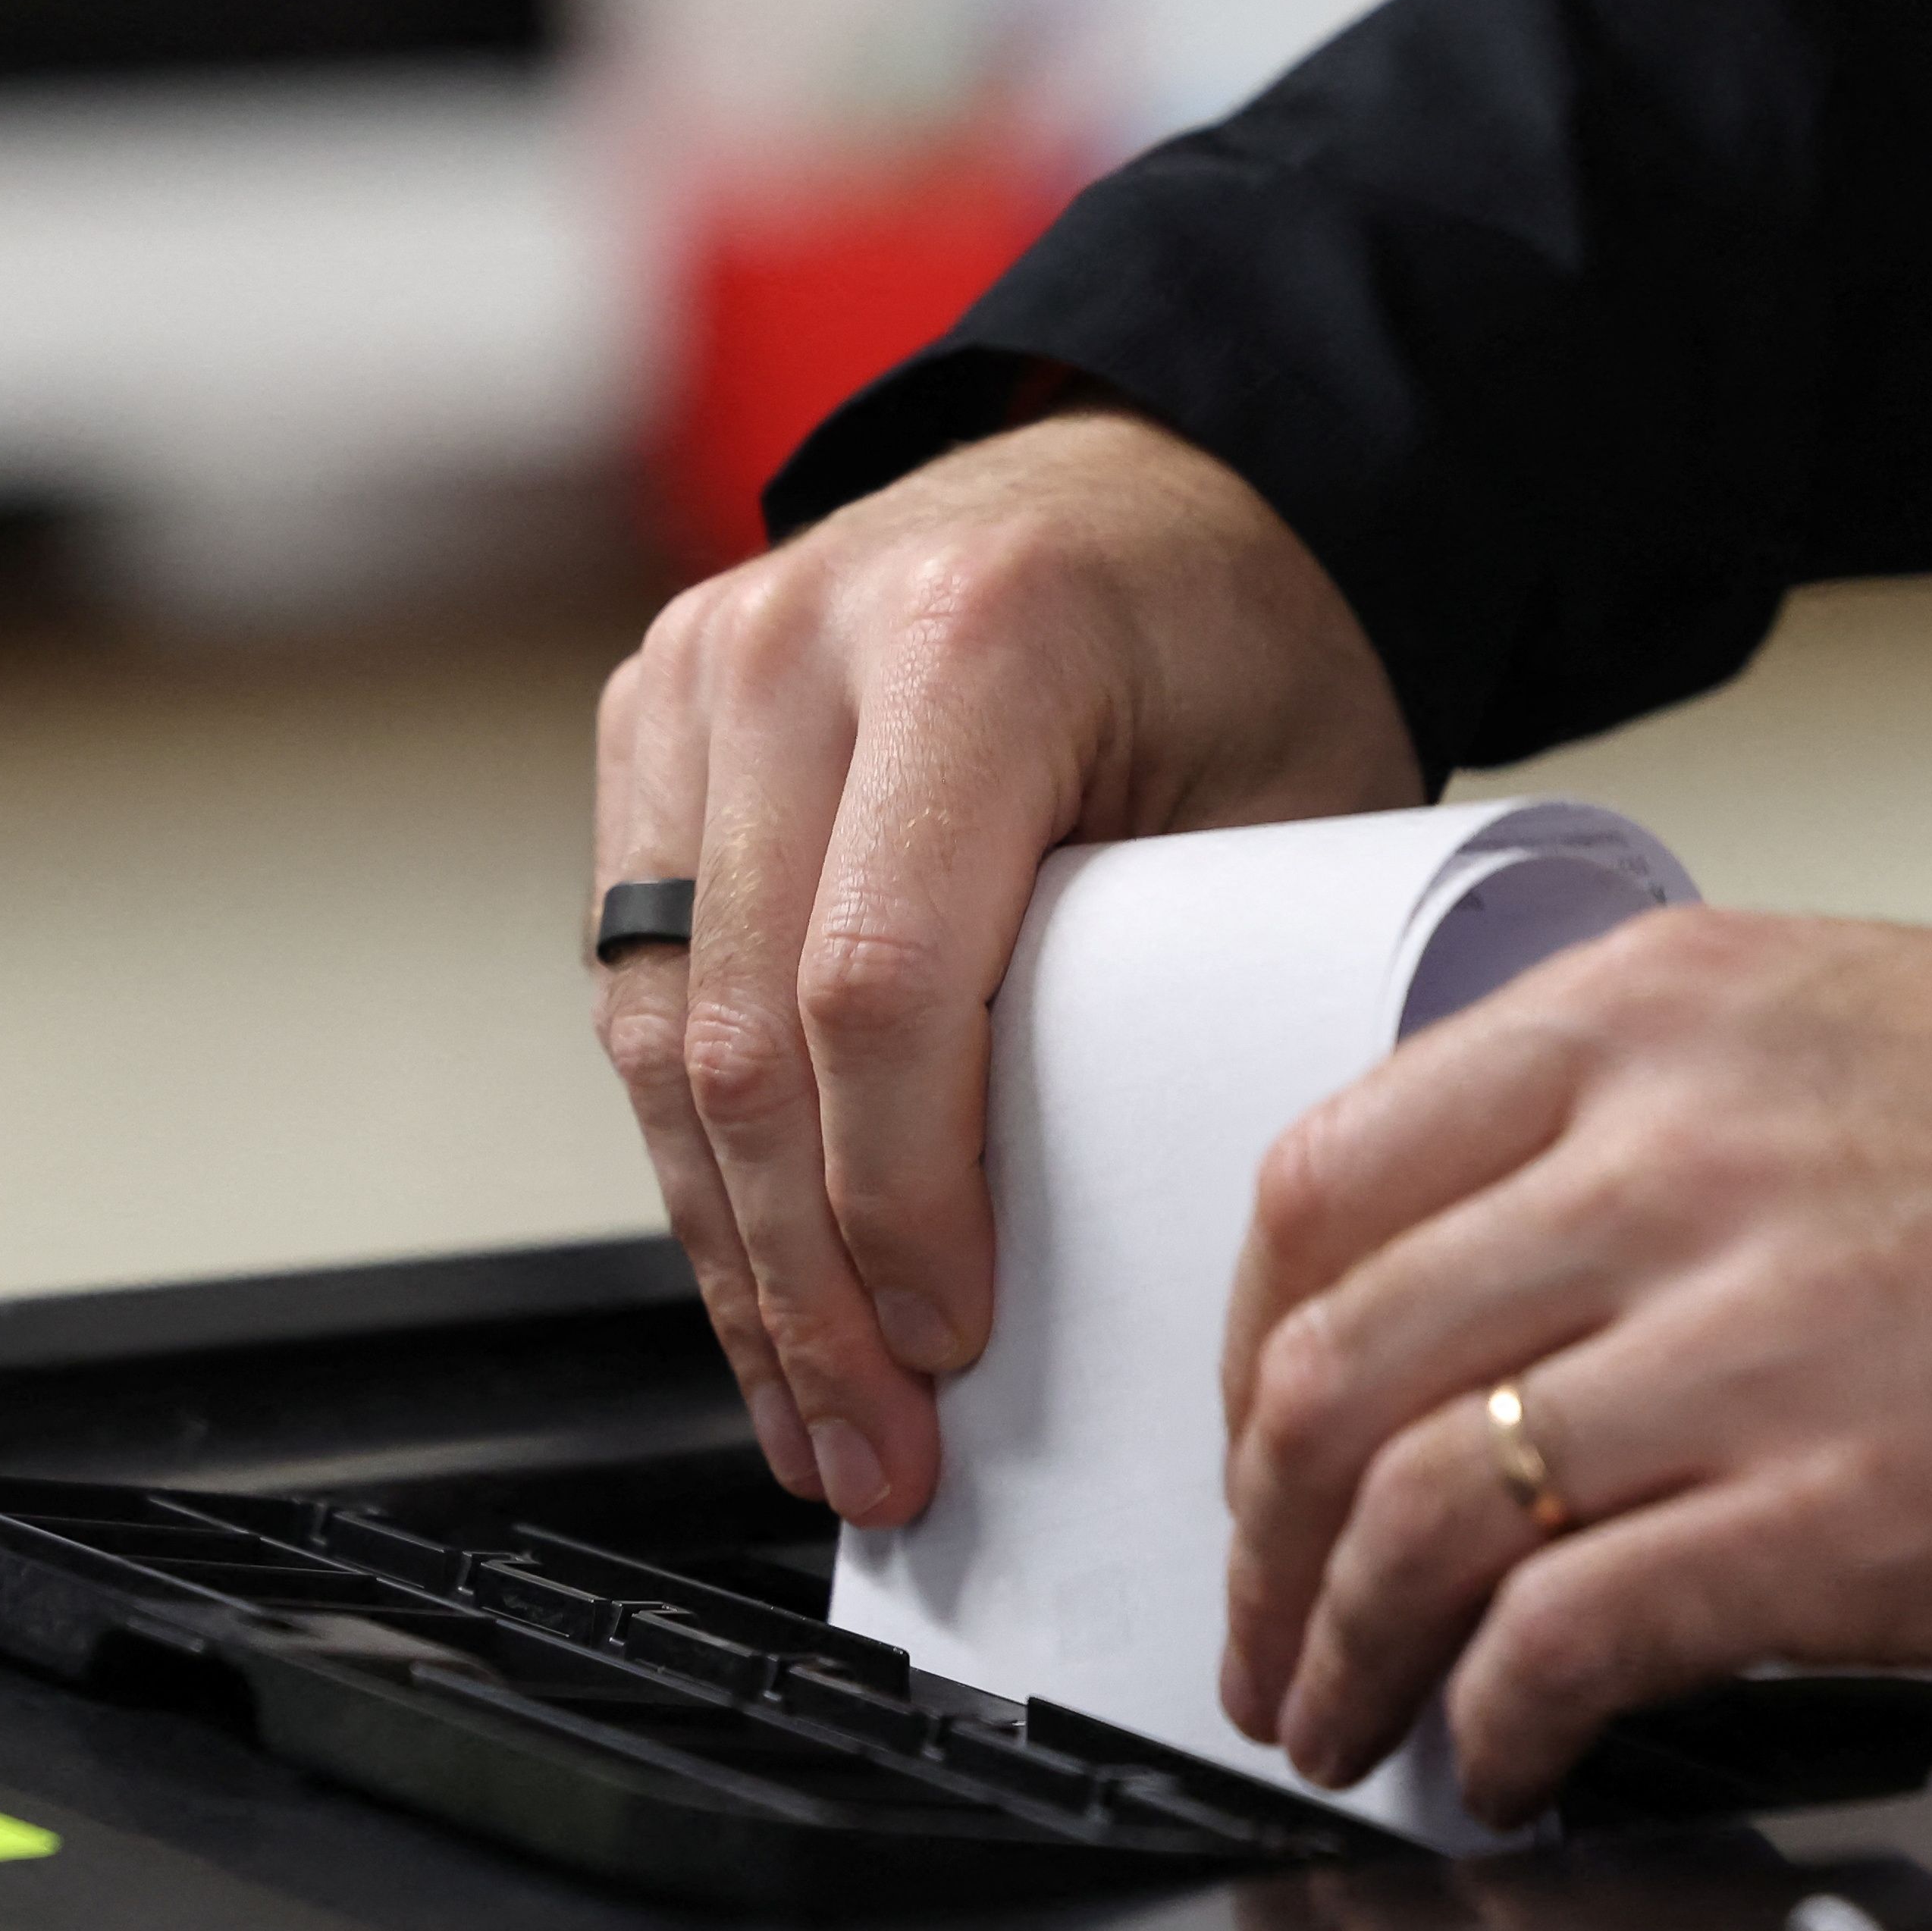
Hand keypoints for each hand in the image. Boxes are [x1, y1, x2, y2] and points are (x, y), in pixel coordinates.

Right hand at [594, 403, 1417, 1525]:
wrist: (1149, 479)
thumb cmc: (1237, 639)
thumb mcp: (1295, 802)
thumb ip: (1204, 1001)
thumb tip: (1156, 1275)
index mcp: (977, 637)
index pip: (880, 983)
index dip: (899, 1200)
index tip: (952, 1346)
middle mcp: (797, 641)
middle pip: (743, 1038)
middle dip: (803, 1288)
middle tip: (871, 1451)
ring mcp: (694, 678)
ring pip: (657, 1039)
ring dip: (729, 1261)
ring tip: (809, 1419)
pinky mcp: (644, 731)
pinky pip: (636, 994)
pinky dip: (694, 1163)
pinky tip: (753, 1288)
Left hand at [1216, 911, 1931, 1819]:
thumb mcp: (1840, 1035)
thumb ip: (1638, 1134)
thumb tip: (1481, 1298)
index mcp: (1654, 1019)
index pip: (1320, 1186)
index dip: (1244, 1355)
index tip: (1254, 1444)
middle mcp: (1669, 1162)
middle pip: (1330, 1368)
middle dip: (1258, 1538)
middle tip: (1264, 1626)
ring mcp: (1745, 1341)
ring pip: (1410, 1515)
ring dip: (1340, 1652)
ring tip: (1342, 1719)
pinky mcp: (1830, 1518)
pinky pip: (1559, 1641)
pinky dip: (1489, 1729)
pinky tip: (1499, 1767)